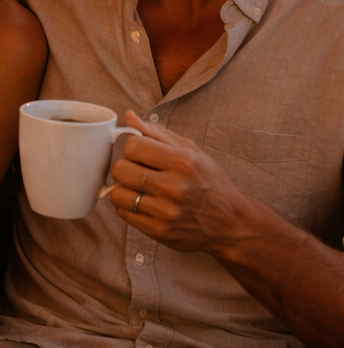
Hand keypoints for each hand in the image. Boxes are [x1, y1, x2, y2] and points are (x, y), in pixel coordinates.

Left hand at [109, 110, 249, 253]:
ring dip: (124, 188)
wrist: (230, 223)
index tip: (140, 152)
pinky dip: (127, 206)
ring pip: (117, 193)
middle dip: (125, 166)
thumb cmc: (211, 184)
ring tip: (139, 187)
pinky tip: (143, 202)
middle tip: (137, 170)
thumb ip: (158, 134)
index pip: (133, 146)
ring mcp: (165, 212)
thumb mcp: (192, 152)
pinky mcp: (158, 231)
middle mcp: (174, 187)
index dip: (132, 146)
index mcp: (183, 162)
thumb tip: (129, 116)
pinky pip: (123, 213)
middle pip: (120, 169)